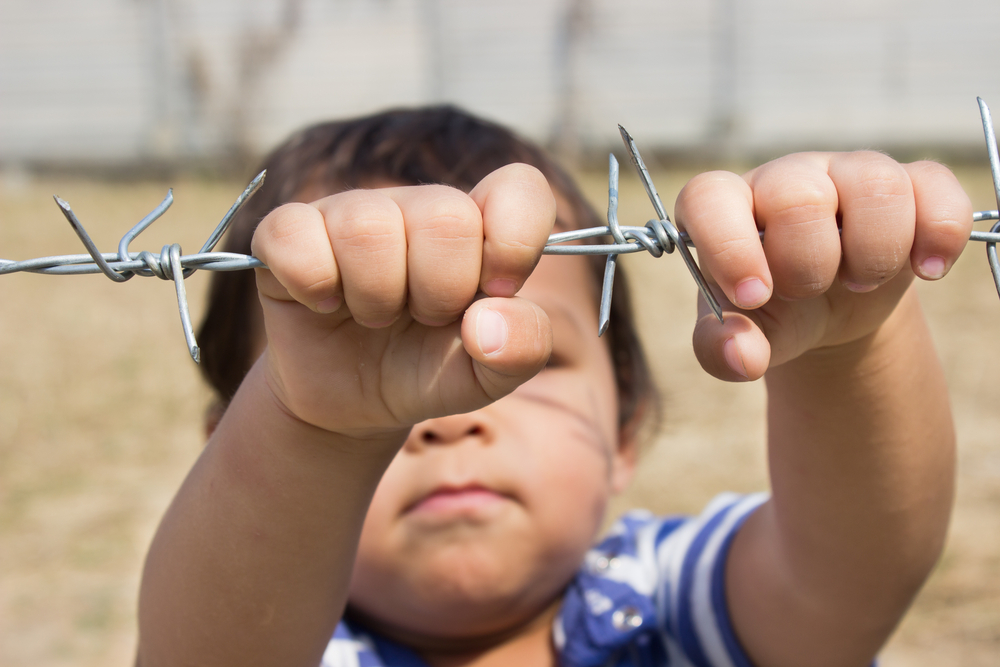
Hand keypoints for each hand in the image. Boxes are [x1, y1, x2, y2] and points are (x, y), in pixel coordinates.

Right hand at [250, 164, 554, 436]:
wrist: (354, 403)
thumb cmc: (427, 371)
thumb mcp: (488, 376)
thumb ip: (522, 349)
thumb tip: (486, 324)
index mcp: (479, 227)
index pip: (520, 186)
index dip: (515, 240)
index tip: (498, 290)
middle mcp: (417, 205)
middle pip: (444, 216)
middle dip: (439, 290)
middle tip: (423, 315)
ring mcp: (350, 211)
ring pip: (368, 227)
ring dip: (376, 297)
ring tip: (376, 316)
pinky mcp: (289, 231)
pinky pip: (294, 234)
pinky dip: (312, 285)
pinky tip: (324, 304)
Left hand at [675, 152, 972, 380]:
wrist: (830, 308)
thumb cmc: (773, 310)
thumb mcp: (743, 332)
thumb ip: (721, 346)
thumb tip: (740, 358)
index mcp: (726, 207)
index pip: (709, 197)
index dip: (728, 246)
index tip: (754, 297)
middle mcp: (784, 178)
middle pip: (797, 196)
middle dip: (807, 262)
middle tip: (809, 290)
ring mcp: (847, 173)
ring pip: (874, 185)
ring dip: (873, 251)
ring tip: (859, 282)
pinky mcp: (909, 182)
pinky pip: (935, 186)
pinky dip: (939, 234)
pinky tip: (924, 270)